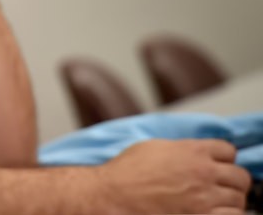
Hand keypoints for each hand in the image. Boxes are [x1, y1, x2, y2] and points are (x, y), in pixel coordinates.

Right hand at [96, 139, 250, 213]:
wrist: (113, 195)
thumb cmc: (126, 172)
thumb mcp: (153, 147)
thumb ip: (179, 148)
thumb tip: (190, 151)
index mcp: (192, 150)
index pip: (229, 151)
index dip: (223, 158)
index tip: (217, 165)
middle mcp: (203, 172)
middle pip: (240, 176)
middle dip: (232, 181)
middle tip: (221, 186)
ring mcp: (205, 197)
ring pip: (239, 198)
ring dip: (229, 200)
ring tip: (216, 203)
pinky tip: (213, 213)